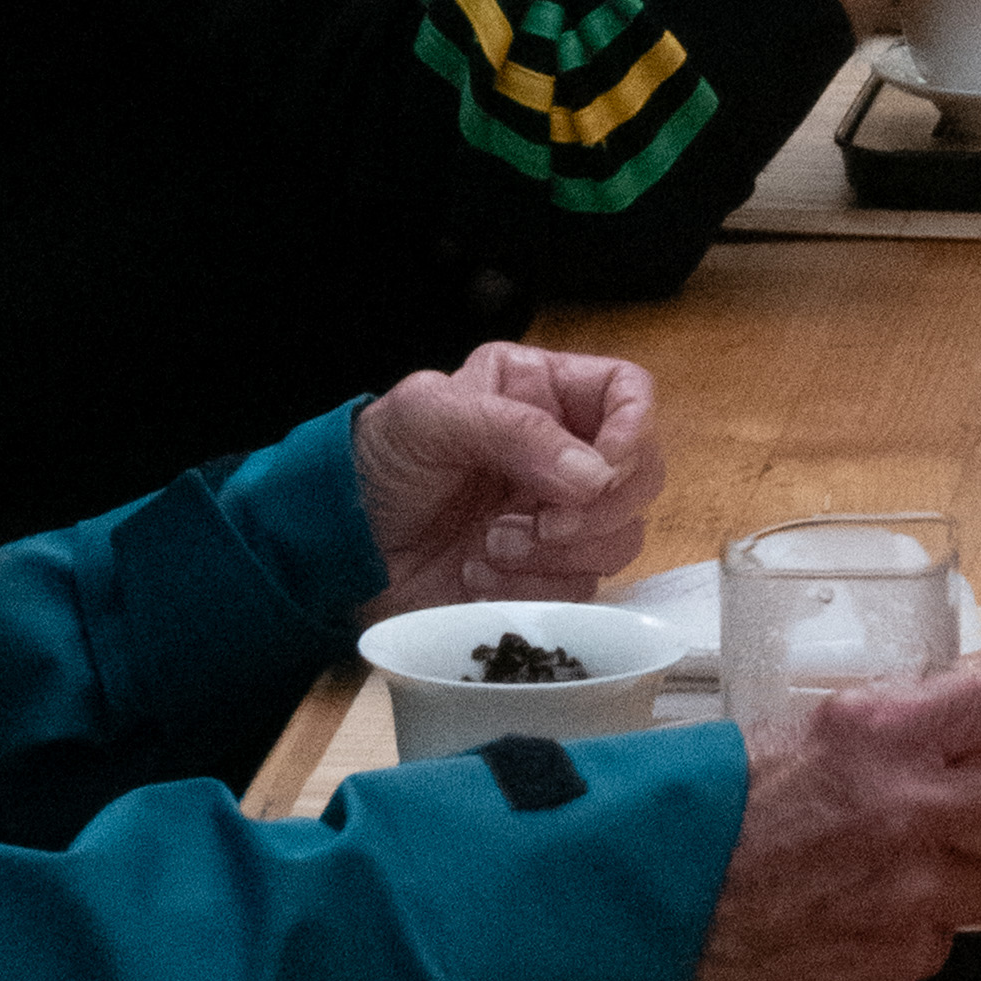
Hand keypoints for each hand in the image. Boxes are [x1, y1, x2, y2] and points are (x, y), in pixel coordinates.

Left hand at [355, 339, 662, 603]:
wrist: (337, 546)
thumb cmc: (375, 463)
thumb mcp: (429, 418)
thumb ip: (514, 430)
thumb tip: (594, 477)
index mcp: (541, 391)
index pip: (629, 394)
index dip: (634, 431)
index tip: (603, 469)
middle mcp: (562, 451)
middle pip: (643, 473)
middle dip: (600, 507)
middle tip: (543, 522)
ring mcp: (558, 514)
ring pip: (620, 537)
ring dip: (558, 552)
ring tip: (490, 546)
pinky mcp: (546, 572)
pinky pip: (580, 587)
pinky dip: (531, 588)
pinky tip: (478, 574)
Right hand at [692, 589, 980, 980]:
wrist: (644, 908)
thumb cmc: (708, 808)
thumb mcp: (803, 732)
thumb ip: (897, 725)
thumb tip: (974, 723)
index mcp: (882, 731)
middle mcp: (908, 810)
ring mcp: (907, 897)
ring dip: (966, 872)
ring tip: (899, 867)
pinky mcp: (895, 963)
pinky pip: (942, 940)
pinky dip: (915, 929)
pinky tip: (857, 915)